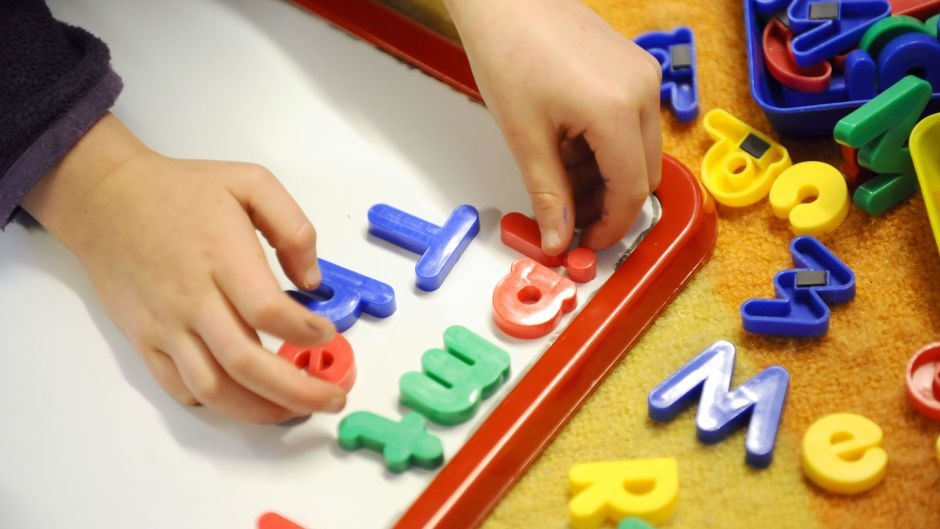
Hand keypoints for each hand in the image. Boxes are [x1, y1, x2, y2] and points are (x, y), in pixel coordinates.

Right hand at [23, 114, 343, 422]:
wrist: (108, 201)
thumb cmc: (182, 192)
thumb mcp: (250, 182)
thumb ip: (293, 227)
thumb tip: (312, 281)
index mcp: (222, 256)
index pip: (267, 311)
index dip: (305, 332)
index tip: (327, 333)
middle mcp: (192, 298)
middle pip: (246, 363)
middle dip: (297, 391)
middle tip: (331, 398)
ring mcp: (165, 325)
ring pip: (214, 388)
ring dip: (260, 409)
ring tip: (294, 409)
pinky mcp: (145, 340)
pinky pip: (181, 387)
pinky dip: (218, 403)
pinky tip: (246, 398)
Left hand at [445, 0, 662, 253]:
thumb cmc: (508, 50)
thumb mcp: (524, 137)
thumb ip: (548, 194)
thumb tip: (558, 239)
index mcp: (616, 110)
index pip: (631, 191)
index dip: (610, 226)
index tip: (586, 242)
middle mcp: (642, 91)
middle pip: (643, 173)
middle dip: (608, 203)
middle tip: (568, 215)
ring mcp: (642, 75)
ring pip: (639, 150)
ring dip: (605, 175)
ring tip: (558, 174)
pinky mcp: (633, 67)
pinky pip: (632, 122)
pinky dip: (606, 146)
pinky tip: (568, 144)